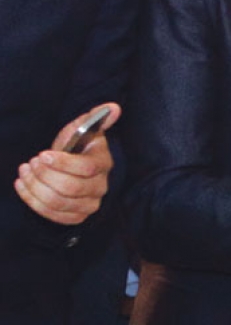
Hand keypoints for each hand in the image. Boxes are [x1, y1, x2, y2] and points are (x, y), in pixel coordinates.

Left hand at [14, 103, 120, 224]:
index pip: (87, 168)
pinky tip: (23, 186)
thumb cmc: (78, 143)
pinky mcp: (76, 216)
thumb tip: (114, 107)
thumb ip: (95, 116)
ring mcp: (90, 204)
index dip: (63, 163)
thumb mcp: (82, 126)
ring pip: (59, 203)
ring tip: (25, 172)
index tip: (43, 154)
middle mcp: (101, 186)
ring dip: (36, 188)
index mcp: (104, 162)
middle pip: (71, 187)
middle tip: (31, 162)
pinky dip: (34, 202)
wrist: (71, 162)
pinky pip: (53, 215)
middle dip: (46, 175)